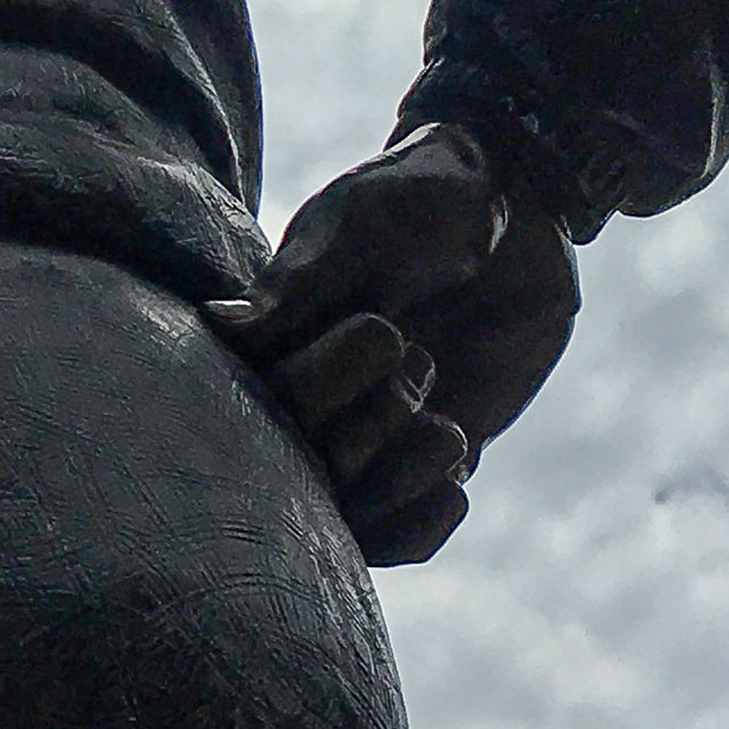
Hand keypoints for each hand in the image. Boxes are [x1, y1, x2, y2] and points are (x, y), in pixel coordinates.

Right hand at [204, 117, 581, 567]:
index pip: (259, 407)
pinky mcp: (430, 454)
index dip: (318, 387)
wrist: (513, 201)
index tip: (384, 325)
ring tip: (445, 426)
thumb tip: (216, 327)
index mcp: (275, 340)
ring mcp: (371, 433)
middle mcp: (311, 396)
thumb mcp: (360, 231)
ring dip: (398, 479)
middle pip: (303, 469)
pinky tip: (458, 473)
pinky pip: (409, 531)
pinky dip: (427, 520)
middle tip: (415, 351)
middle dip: (364, 427)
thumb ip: (298, 290)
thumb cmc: (420, 198)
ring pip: (352, 514)